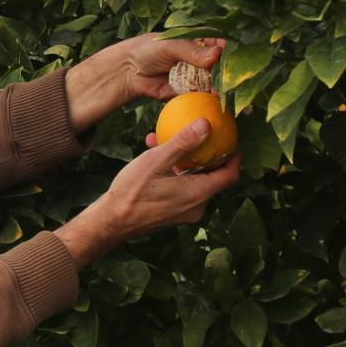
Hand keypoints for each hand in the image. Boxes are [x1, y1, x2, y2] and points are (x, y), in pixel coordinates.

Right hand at [53, 115, 241, 265]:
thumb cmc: (133, 192)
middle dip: (206, 154)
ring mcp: (184, 212)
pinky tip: (156, 156)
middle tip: (202, 134)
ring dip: (185, 161)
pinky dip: (174, 173)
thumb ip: (184, 142)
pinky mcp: (171, 214)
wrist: (111, 222)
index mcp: (199, 194)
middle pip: (213, 178)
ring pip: (194, 182)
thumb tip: (206, 124)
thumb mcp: (157, 161)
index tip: (232, 140)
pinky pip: (181, 189)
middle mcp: (196, 206)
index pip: (230, 175)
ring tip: (169, 140)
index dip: (234, 157)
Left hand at [64, 32, 228, 134]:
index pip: (217, 43)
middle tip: (235, 76)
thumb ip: (192, 51)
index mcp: (195, 42)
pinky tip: (216, 101)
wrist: (127, 71)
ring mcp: (193, 76)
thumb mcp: (169, 46)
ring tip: (227, 90)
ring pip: (212, 81)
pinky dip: (207, 98)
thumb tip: (216, 54)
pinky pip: (200, 95)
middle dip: (227, 70)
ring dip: (220, 86)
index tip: (236, 54)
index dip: (228, 48)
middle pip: (218, 64)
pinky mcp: (186, 91)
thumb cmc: (147, 50)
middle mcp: (197, 58)